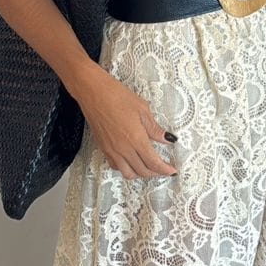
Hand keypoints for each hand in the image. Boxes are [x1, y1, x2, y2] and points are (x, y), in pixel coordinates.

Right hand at [74, 65, 178, 180]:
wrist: (92, 92)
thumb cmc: (116, 96)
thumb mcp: (142, 109)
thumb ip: (155, 128)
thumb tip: (168, 139)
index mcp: (135, 139)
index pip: (153, 163)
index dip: (165, 170)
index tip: (172, 170)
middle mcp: (123, 149)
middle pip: (142, 171)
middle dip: (156, 173)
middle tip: (164, 169)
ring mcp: (111, 150)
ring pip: (128, 173)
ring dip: (141, 174)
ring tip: (149, 167)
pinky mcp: (103, 148)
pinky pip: (116, 166)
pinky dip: (126, 169)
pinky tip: (131, 161)